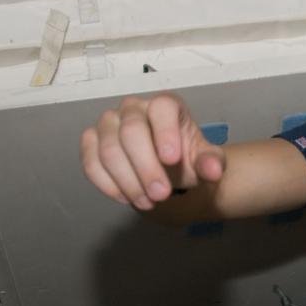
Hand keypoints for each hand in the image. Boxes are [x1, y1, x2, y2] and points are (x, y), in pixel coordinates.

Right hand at [80, 93, 225, 209]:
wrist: (164, 166)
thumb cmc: (183, 156)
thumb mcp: (204, 160)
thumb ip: (211, 163)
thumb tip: (214, 171)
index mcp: (165, 104)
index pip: (162, 108)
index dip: (165, 132)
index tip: (173, 160)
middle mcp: (133, 107)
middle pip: (131, 132)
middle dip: (146, 168)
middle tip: (161, 195)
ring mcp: (109, 122)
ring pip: (109, 150)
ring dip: (128, 181)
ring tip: (148, 202)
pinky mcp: (91, 140)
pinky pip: (91, 162)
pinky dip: (108, 184)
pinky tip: (127, 197)